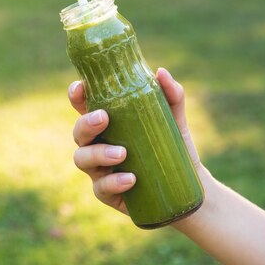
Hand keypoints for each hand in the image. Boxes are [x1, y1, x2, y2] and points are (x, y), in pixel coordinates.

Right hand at [69, 67, 202, 215]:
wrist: (188, 185)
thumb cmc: (174, 145)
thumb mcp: (175, 118)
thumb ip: (171, 94)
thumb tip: (161, 72)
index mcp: (110, 122)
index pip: (85, 105)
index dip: (76, 95)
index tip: (80, 88)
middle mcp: (99, 144)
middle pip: (78, 131)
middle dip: (86, 123)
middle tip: (104, 118)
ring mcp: (100, 169)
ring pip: (82, 159)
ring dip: (98, 154)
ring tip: (122, 153)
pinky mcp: (108, 192)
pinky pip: (101, 188)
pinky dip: (113, 182)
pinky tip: (131, 178)